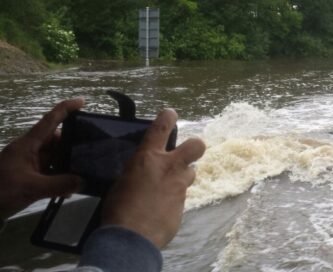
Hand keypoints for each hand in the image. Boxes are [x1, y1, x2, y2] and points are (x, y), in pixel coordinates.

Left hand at [0, 98, 84, 220]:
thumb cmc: (1, 192)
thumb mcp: (30, 188)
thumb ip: (59, 184)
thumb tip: (83, 180)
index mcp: (27, 145)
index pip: (50, 120)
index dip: (66, 108)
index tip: (83, 101)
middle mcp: (29, 149)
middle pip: (56, 139)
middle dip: (72, 145)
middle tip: (91, 152)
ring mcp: (29, 162)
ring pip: (54, 156)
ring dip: (67, 164)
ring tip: (84, 172)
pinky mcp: (28, 175)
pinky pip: (49, 170)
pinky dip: (60, 176)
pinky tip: (70, 188)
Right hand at [101, 109, 204, 247]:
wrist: (131, 238)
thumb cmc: (118, 208)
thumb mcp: (122, 182)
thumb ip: (138, 172)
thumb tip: (143, 175)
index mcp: (148, 158)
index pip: (161, 128)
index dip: (168, 117)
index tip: (171, 114)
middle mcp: (169, 168)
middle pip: (197, 146)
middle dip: (194, 147)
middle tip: (186, 154)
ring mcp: (180, 186)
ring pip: (191, 173)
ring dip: (182, 177)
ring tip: (168, 188)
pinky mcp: (184, 205)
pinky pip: (181, 197)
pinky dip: (173, 200)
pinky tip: (161, 210)